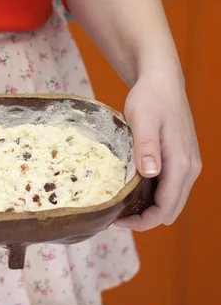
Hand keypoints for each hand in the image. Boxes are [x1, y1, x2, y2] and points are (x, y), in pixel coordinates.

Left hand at [116, 77, 201, 230]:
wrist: (162, 82)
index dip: (142, 222)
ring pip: (170, 201)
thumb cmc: (150, 99)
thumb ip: (146, 147)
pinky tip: (130, 189)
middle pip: (170, 210)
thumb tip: (151, 173)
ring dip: (148, 208)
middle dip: (144, 219)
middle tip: (114, 214)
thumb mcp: (142, 120)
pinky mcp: (181, 160)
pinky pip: (168, 188)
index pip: (166, 208)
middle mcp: (190, 169)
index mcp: (181, 164)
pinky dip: (152, 196)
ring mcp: (187, 165)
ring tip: (119, 204)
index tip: (116, 220)